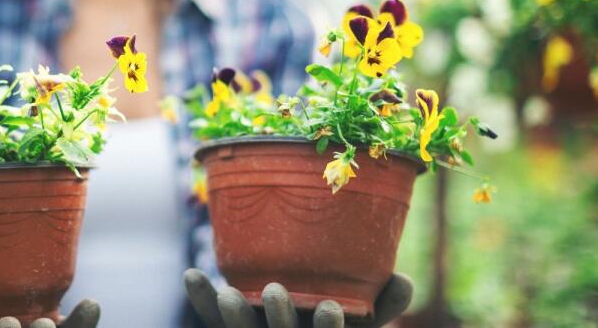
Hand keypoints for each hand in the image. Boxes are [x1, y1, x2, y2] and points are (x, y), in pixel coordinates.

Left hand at [183, 269, 411, 327]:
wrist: (305, 323)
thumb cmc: (341, 318)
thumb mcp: (367, 319)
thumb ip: (386, 301)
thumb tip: (405, 279)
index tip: (331, 309)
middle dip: (278, 318)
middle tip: (277, 292)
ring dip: (234, 315)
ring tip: (231, 294)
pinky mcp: (230, 326)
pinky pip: (211, 317)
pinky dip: (203, 298)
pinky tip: (193, 276)